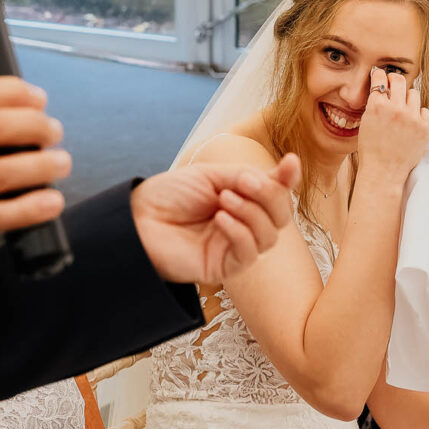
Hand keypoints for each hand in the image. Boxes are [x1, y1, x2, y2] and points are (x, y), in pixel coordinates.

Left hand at [130, 154, 300, 282]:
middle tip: (244, 183)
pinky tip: (221, 219)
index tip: (291, 162)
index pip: (277, 191)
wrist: (137, 219)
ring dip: (252, 213)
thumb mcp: (211, 176)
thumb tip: (282, 173)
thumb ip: (246, 177)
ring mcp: (235, 246)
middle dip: (270, 196)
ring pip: (270, 235)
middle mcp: (245, 223)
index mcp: (243, 198)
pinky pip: (249, 253)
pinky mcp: (224, 267)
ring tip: (224, 200)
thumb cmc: (170, 196)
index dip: (288, 178)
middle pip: (281, 216)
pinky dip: (240, 232)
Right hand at [355, 67, 428, 183]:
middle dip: (394, 79)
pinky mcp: (425, 127)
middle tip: (393, 82)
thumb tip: (382, 88)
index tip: (381, 75)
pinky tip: (411, 120)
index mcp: (377, 106)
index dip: (380, 75)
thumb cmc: (371, 149)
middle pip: (399, 80)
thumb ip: (375, 104)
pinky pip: (424, 110)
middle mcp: (396, 109)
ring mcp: (412, 118)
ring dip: (407, 97)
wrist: (384, 172)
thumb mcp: (366, 122)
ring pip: (413, 93)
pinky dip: (417, 113)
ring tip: (402, 106)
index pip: (380, 79)